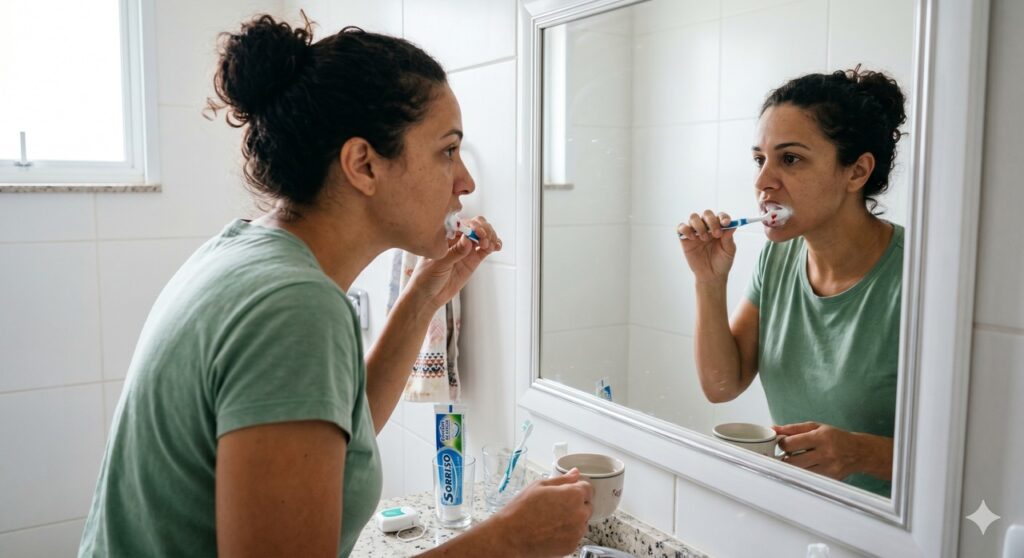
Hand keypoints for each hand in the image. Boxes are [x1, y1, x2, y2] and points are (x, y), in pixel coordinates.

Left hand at [405, 216, 501, 311]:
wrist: (428, 296)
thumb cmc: (425, 278)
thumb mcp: (438, 264)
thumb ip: (455, 252)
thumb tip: (468, 239)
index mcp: (445, 236)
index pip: (462, 224)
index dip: (473, 225)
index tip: (478, 232)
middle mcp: (457, 240)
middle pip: (476, 226)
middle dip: (484, 229)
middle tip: (485, 239)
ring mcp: (466, 249)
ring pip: (483, 236)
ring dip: (490, 236)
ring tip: (490, 245)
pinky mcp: (473, 260)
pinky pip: (485, 249)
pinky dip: (493, 245)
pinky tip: (496, 247)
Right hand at [492, 468, 592, 556]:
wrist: (512, 536)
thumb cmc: (522, 509)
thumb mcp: (540, 486)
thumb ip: (562, 479)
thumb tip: (575, 473)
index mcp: (574, 495)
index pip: (588, 488)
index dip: (578, 488)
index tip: (568, 491)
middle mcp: (580, 514)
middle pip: (587, 505)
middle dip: (576, 503)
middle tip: (557, 506)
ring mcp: (577, 532)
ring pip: (582, 522)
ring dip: (573, 519)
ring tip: (552, 519)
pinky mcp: (572, 546)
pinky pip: (575, 536)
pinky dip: (568, 533)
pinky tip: (552, 530)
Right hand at [677, 209, 736, 283]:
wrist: (711, 276)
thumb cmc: (721, 262)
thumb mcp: (729, 251)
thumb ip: (729, 238)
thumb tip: (732, 226)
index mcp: (719, 228)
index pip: (720, 216)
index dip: (723, 217)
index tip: (726, 223)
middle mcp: (707, 227)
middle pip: (706, 214)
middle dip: (711, 221)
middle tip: (716, 234)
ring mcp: (696, 232)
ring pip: (693, 217)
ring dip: (699, 225)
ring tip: (704, 238)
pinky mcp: (685, 239)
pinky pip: (681, 227)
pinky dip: (686, 229)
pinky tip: (692, 238)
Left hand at [774, 422, 891, 480]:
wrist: (859, 452)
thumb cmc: (835, 437)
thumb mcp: (816, 427)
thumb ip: (792, 429)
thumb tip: (772, 429)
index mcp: (821, 437)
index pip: (791, 444)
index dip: (782, 444)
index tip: (783, 443)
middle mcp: (825, 453)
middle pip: (792, 461)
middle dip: (785, 458)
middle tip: (786, 455)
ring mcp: (829, 468)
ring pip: (799, 472)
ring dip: (793, 467)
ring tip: (796, 460)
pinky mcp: (830, 478)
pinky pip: (809, 478)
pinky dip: (804, 473)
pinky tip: (806, 467)